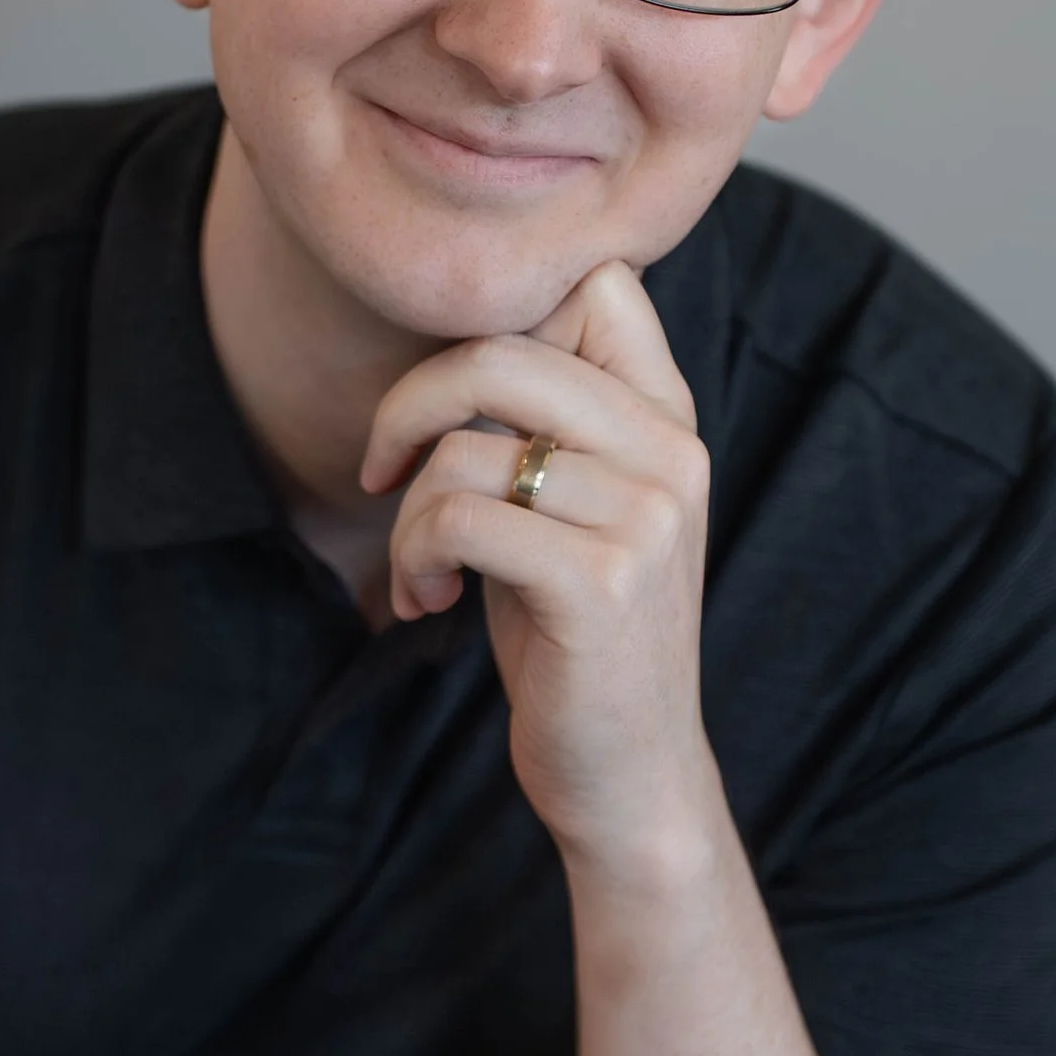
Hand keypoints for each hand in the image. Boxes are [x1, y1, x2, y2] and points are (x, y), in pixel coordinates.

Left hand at [360, 261, 717, 878]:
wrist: (628, 773)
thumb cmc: (574, 635)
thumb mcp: (572, 506)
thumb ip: (545, 418)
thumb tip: (453, 332)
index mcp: (669, 419)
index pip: (594, 282)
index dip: (498, 322)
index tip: (458, 407)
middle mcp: (672, 454)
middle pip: (499, 349)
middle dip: (408, 408)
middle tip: (383, 474)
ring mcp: (645, 516)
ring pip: (463, 448)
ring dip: (407, 516)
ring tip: (422, 572)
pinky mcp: (601, 582)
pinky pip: (458, 517)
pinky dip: (416, 559)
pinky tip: (431, 602)